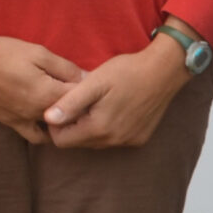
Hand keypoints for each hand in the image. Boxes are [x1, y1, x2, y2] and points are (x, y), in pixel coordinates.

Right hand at [0, 37, 83, 143]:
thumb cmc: (5, 54)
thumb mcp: (40, 53)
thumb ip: (66, 68)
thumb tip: (86, 78)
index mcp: (48, 94)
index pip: (81, 99)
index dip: (91, 91)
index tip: (96, 84)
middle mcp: (37, 112)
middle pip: (70, 117)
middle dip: (82, 108)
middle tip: (87, 98)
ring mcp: (23, 120)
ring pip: (54, 131)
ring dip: (65, 124)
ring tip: (70, 112)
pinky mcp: (10, 122)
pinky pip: (33, 136)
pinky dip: (45, 132)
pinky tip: (51, 121)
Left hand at [42, 33, 194, 149]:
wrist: (165, 70)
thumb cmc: (127, 71)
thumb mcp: (94, 83)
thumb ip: (70, 103)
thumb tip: (47, 119)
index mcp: (99, 128)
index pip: (61, 141)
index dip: (56, 124)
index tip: (64, 105)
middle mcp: (114, 140)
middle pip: (79, 142)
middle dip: (74, 125)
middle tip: (82, 101)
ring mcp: (129, 141)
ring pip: (96, 142)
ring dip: (91, 126)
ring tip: (99, 103)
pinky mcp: (140, 138)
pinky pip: (114, 139)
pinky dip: (109, 128)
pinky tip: (116, 108)